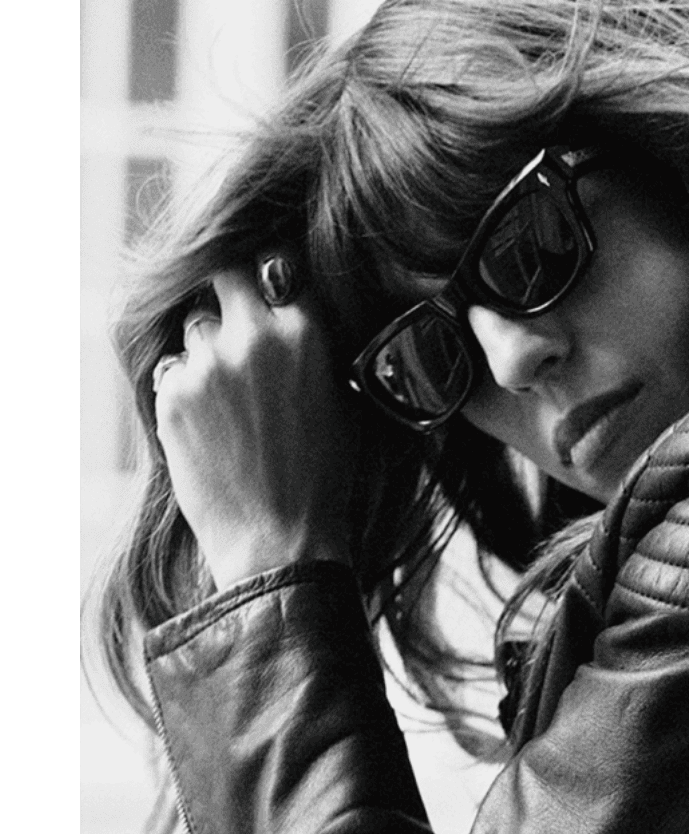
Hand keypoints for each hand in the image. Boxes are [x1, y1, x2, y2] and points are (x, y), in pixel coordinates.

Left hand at [153, 261, 357, 589]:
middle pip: (223, 275)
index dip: (271, 275)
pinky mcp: (171, 397)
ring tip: (228, 395)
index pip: (280, 268)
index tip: (266, 282)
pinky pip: (173, 370)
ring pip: (195, 327)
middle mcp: (254, 339)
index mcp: (306, 335)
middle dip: (226, 289)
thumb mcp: (345, 406)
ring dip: (207, 348)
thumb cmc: (322, 480)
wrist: (279, 539)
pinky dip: (186, 388)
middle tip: (234, 315)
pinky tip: (210, 424)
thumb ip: (317, 352)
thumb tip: (300, 320)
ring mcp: (207, 366)